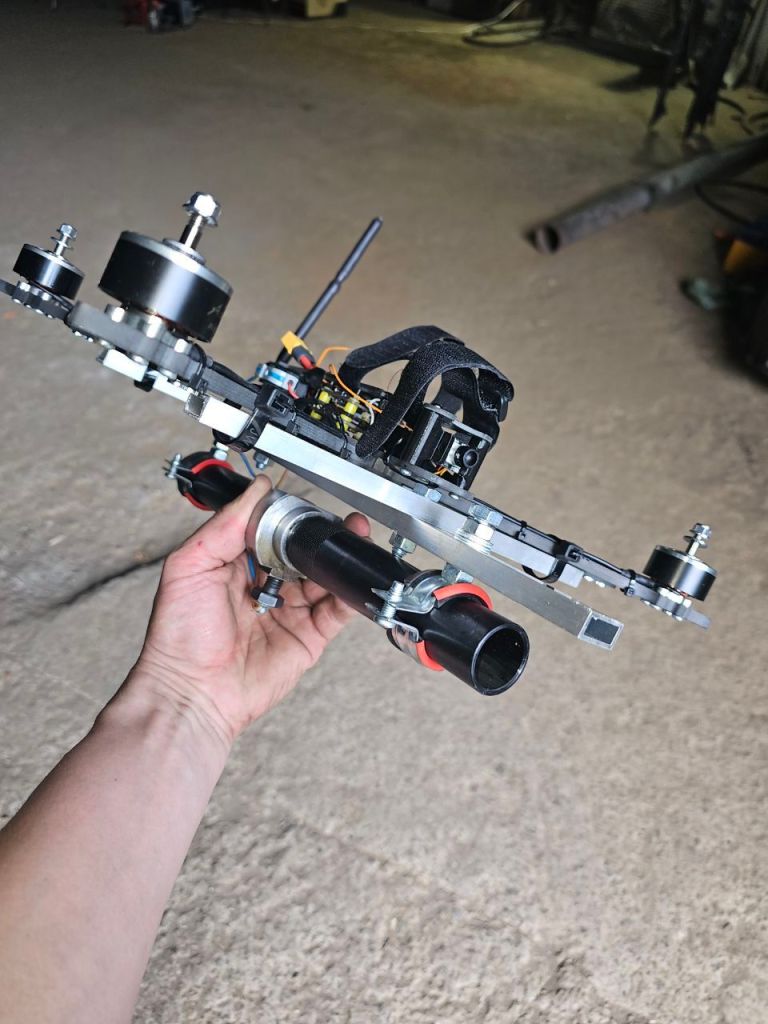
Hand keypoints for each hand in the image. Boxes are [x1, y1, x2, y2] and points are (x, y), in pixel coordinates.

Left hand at [133, 477, 368, 743]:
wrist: (192, 694)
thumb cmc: (178, 638)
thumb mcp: (190, 564)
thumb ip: (226, 524)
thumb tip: (257, 488)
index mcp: (233, 564)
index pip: (270, 529)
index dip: (289, 515)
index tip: (304, 504)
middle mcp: (263, 586)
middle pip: (303, 552)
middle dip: (322, 536)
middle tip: (339, 521)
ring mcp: (288, 611)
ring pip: (324, 577)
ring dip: (341, 558)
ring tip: (355, 538)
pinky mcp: (307, 637)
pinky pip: (336, 611)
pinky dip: (351, 594)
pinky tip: (356, 576)